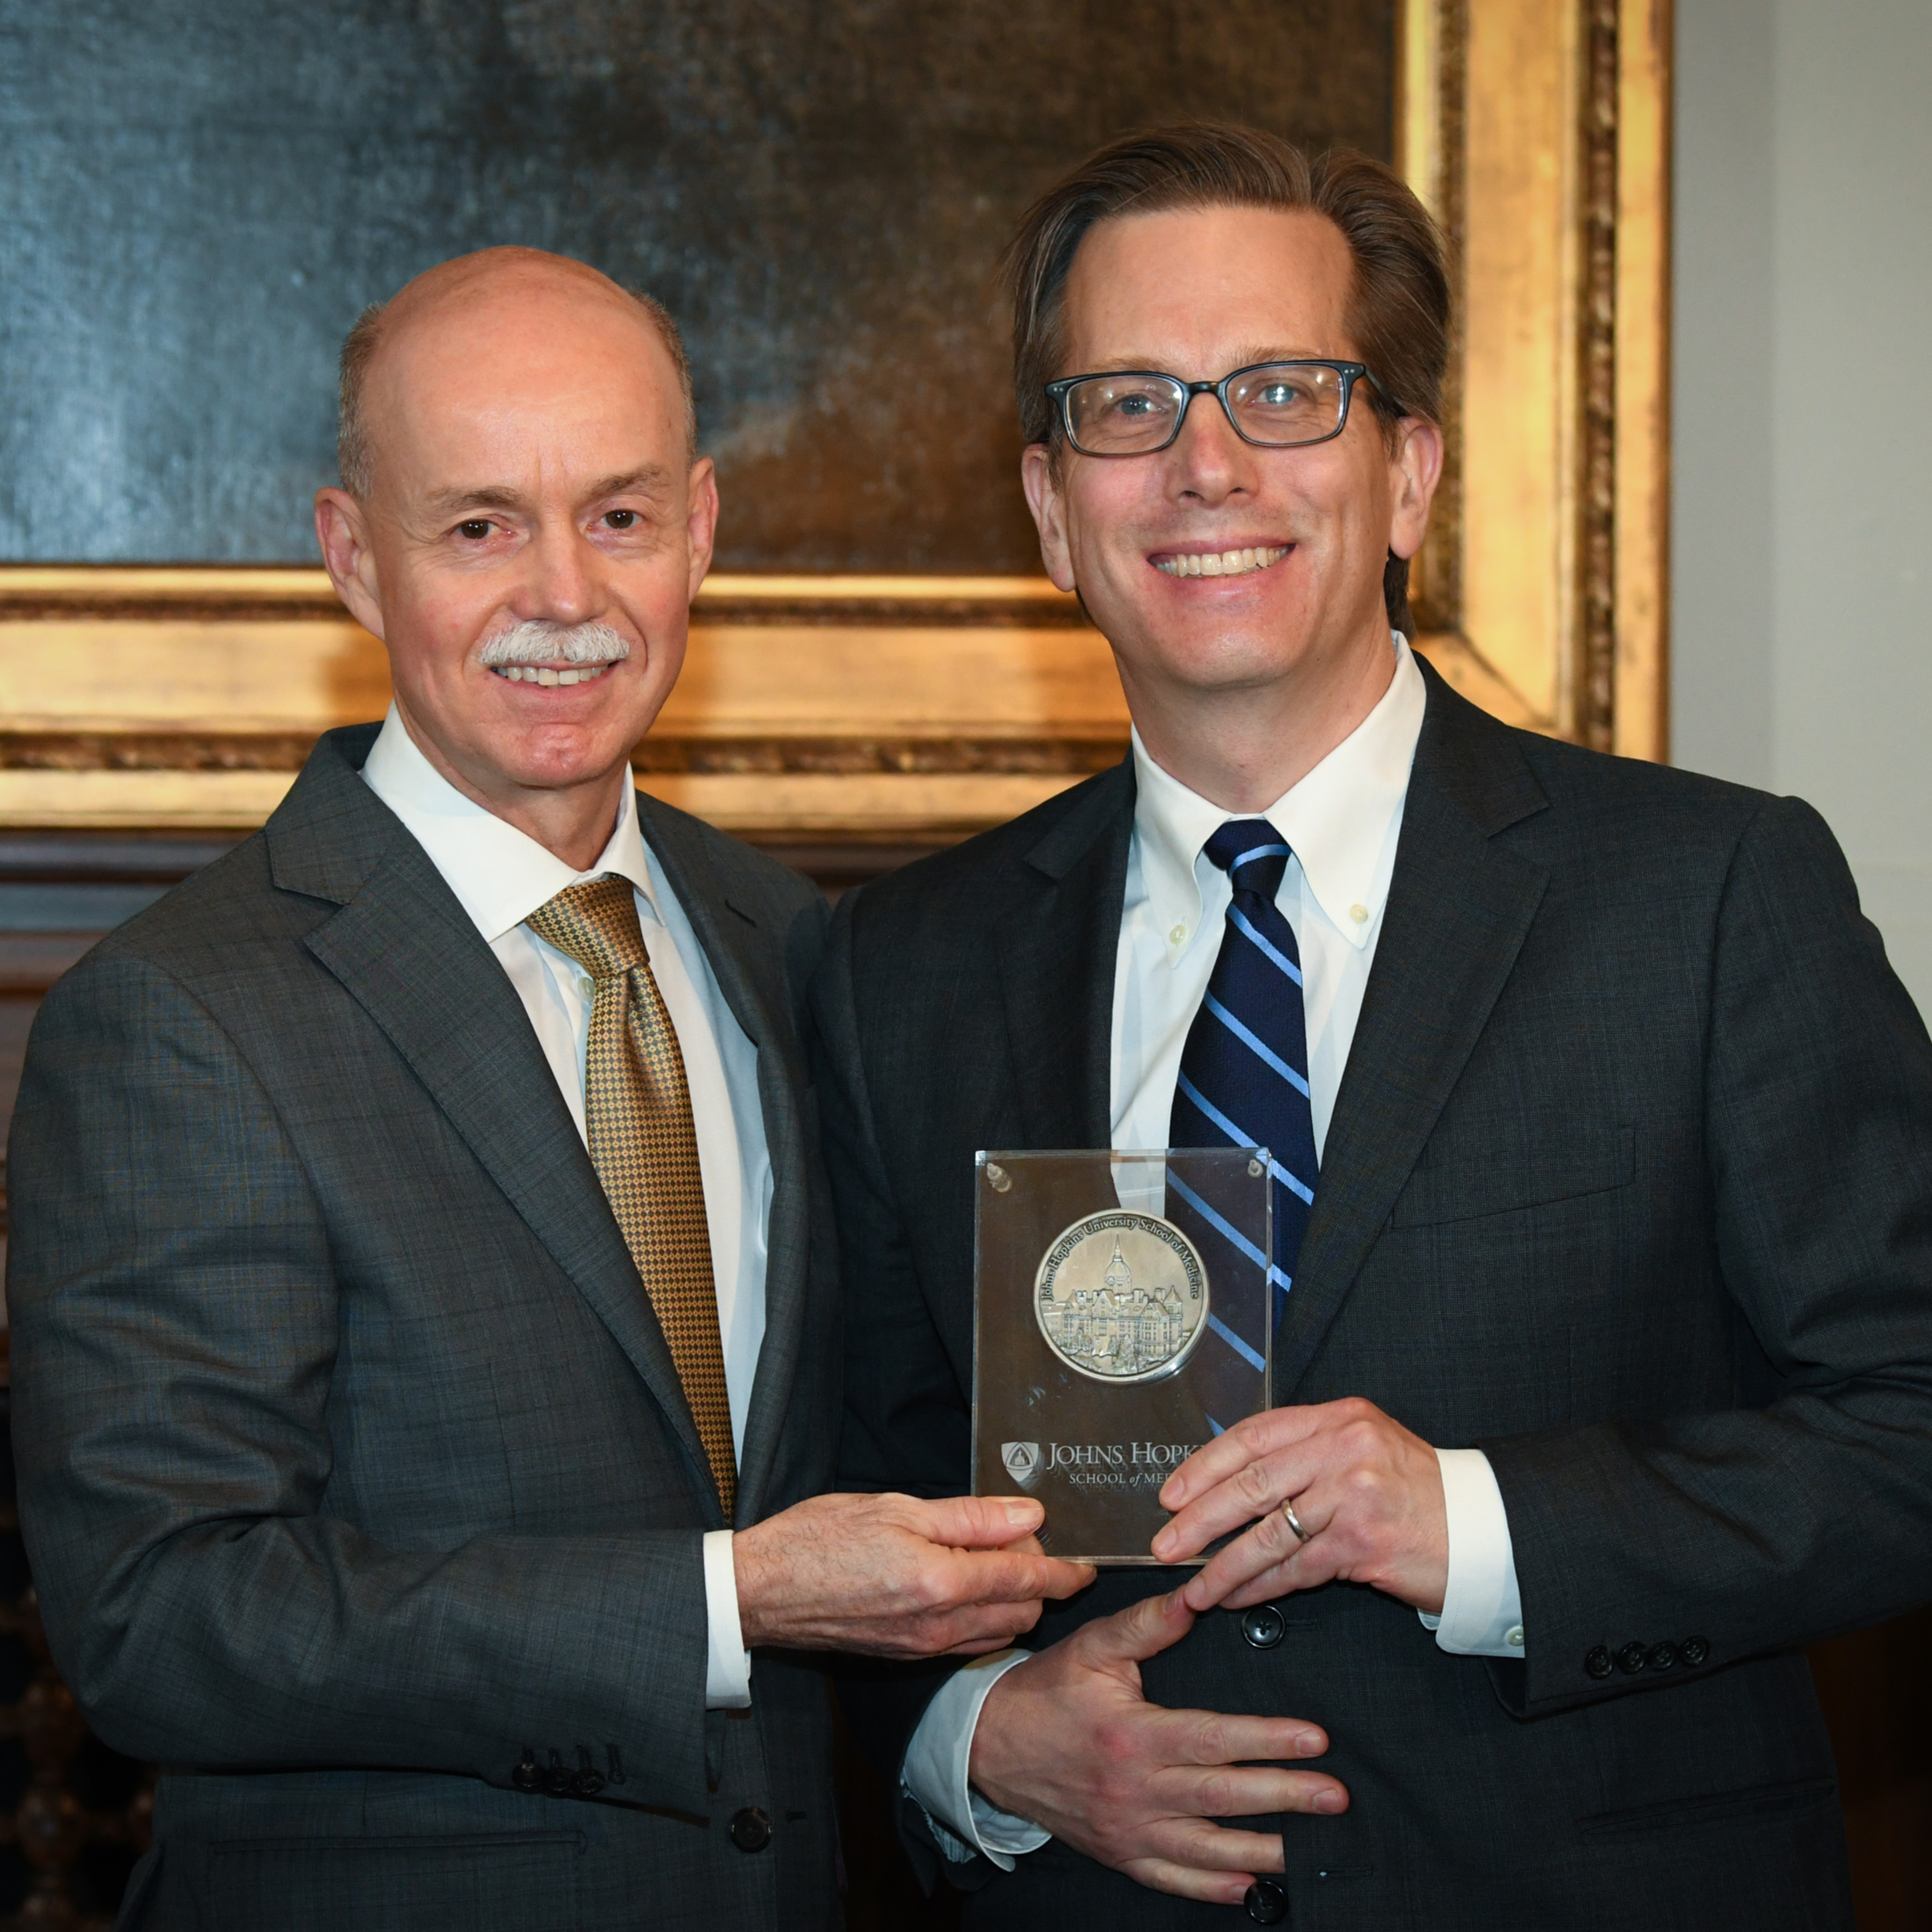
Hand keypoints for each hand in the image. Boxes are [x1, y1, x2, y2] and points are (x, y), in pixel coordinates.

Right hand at [733, 1492, 1092, 1656]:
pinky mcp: (909, 1655)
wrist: (762, 1591)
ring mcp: (924, 1647)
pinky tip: (966, 1583)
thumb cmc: (818, 1540)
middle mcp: (939, 1626)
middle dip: (1040, 1580)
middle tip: (1025, 1536)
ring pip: (999, 1630)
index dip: (1065, 1568)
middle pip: (1023, 1611)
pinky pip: (967, 1640)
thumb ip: (970, 1517)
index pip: (1027, 1578)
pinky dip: (984, 1616)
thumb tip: (1028, 1512)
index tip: (1088, 1559)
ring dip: (1014, 1600)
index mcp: (940, 1583)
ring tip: (996, 1557)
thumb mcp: (897, 1509)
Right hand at [969, 1589, 1345, 1905]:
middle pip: (1223, 1798)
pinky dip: (1213, 1888)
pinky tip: (1251, 1887)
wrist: (991, 1744)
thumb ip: (1147, 1624)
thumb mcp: (1092, 1645)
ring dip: (1264, 1851)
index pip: (1216, 1740)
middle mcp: (1134, 1790)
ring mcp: (1127, 1830)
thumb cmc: (1046, 1690)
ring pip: (1207, 1848)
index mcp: (1133, 1735)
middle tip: (1336, 1796)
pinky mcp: (1119, 1854)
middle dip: (1286, 1797)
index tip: (1315, 1740)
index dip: (1269, 1741)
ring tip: (1309, 1848)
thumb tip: (1195, 1597)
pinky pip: (1173, 1879)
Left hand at [1151, 1398, 1447, 1614]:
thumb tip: (1230, 1484)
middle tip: (1166, 1544)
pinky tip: (1236, 1598)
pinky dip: (1260, 1586)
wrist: (1483, 1531)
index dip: (1205, 1465)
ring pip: (1269, 1531)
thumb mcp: (1364, 1450)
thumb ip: (1307, 1455)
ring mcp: (1354, 1494)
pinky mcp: (1363, 1543)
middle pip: (1252, 1482)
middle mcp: (1344, 1448)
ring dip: (1224, 1564)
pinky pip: (1296, 1568)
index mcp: (1338, 1418)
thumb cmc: (1415, 1493)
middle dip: (1200, 1517)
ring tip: (1193, 1586)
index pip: (1255, 1435)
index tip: (1171, 1493)